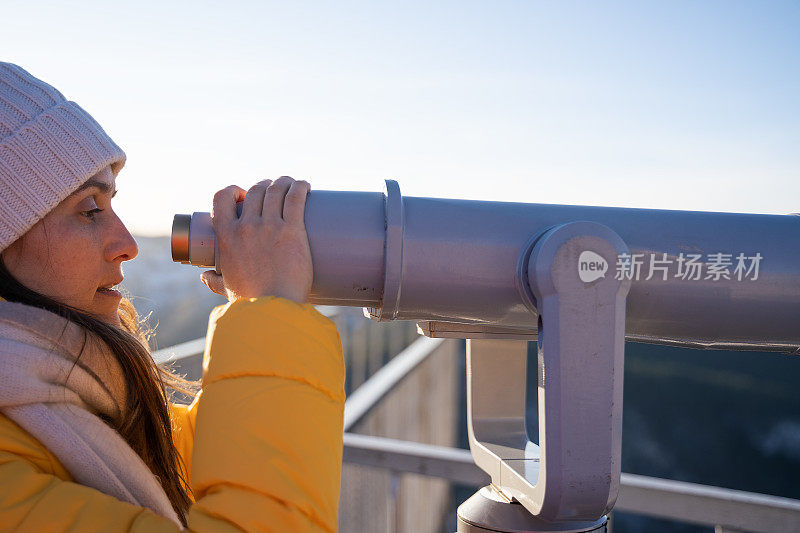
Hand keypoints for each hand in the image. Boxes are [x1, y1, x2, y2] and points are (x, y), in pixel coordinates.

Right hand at [200, 176, 312, 303]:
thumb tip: (205, 276)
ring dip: (284, 182)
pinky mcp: (293, 231)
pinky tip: (305, 186)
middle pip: (255, 191)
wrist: (273, 310)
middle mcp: (246, 227)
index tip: (242, 193)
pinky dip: (300, 187)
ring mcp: (270, 227)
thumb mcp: (227, 288)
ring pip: (276, 190)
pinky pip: (296, 199)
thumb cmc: (251, 302)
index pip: (221, 199)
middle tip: (274, 190)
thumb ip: (215, 281)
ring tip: (291, 184)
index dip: (232, 190)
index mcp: (226, 237)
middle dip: (264, 185)